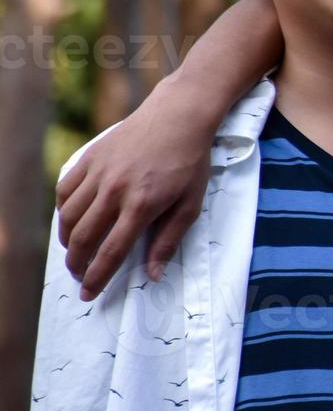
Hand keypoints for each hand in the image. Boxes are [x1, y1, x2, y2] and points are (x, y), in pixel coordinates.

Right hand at [55, 83, 220, 298]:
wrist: (178, 116)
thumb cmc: (190, 162)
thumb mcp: (191, 203)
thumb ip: (169, 240)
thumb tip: (152, 275)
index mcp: (142, 205)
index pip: (112, 251)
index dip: (98, 277)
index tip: (89, 293)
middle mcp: (115, 190)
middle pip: (83, 238)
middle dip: (77, 264)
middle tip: (80, 276)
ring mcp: (99, 173)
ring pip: (68, 217)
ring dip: (68, 241)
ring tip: (76, 252)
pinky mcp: (89, 158)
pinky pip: (65, 191)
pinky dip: (63, 211)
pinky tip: (72, 220)